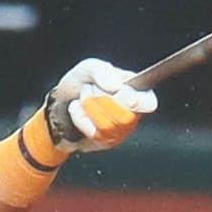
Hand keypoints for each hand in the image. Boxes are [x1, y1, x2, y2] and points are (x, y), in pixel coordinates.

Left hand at [41, 58, 155, 153]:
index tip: (119, 91)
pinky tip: (77, 108)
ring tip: (84, 96)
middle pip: (124, 115)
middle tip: (90, 88)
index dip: (136, 100)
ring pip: (108, 125)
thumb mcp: (89, 68)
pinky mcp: (106, 143)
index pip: (149, 103)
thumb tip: (115, 86)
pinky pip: (94, 133)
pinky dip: (80, 117)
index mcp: (138, 92)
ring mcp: (121, 132)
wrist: (62, 102)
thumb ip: (102, 71)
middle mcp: (134, 114)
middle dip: (100, 98)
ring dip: (88, 106)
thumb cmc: (82, 82)